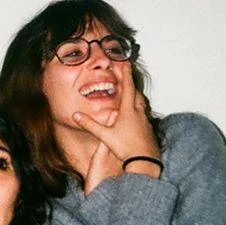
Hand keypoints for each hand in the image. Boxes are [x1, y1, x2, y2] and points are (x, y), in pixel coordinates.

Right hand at [72, 64, 160, 179]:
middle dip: (131, 86)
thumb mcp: (105, 136)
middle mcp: (139, 114)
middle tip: (127, 80)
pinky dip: (139, 113)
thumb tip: (76, 116)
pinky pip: (144, 117)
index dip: (126, 74)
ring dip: (136, 99)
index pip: (127, 87)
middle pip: (136, 95)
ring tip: (131, 98)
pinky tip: (135, 120)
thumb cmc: (126, 147)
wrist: (145, 161)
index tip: (126, 63)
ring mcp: (145, 122)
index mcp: (128, 111)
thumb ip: (90, 125)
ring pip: (141, 106)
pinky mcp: (149, 131)